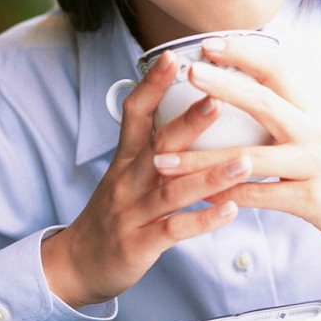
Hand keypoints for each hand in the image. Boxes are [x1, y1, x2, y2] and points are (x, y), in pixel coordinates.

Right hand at [42, 50, 254, 308]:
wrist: (76, 264)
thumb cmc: (113, 214)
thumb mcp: (125, 173)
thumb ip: (152, 145)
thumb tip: (187, 110)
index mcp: (126, 159)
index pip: (134, 113)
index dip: (152, 84)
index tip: (172, 55)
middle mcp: (127, 180)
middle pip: (158, 145)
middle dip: (189, 121)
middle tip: (220, 97)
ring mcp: (132, 212)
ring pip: (171, 189)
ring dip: (209, 175)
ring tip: (245, 161)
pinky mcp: (139, 244)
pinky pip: (173, 229)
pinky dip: (202, 220)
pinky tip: (231, 211)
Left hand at [153, 35, 320, 260]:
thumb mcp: (314, 134)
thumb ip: (282, 113)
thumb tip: (239, 89)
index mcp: (311, 110)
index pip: (278, 69)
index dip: (244, 53)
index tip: (209, 42)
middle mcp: (313, 130)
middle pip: (265, 100)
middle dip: (225, 86)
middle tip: (190, 72)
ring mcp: (313, 164)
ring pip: (249, 158)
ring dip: (202, 160)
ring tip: (164, 159)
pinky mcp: (310, 198)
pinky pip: (258, 196)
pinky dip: (225, 196)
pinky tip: (196, 196)